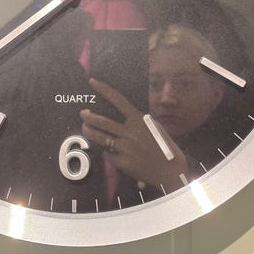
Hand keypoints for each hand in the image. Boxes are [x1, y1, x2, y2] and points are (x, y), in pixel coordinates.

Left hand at [81, 78, 187, 192]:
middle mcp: (130, 132)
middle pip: (102, 121)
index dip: (104, 90)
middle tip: (83, 113)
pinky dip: (108, 152)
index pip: (118, 100)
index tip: (92, 81)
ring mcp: (124, 147)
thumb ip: (138, 121)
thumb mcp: (154, 127)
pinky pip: (108, 154)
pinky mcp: (121, 162)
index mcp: (139, 120)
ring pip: (99, 137)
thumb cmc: (164, 148)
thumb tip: (124, 115)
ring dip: (89, 131)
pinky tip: (111, 152)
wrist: (171, 172)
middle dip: (88, 117)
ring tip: (85, 127)